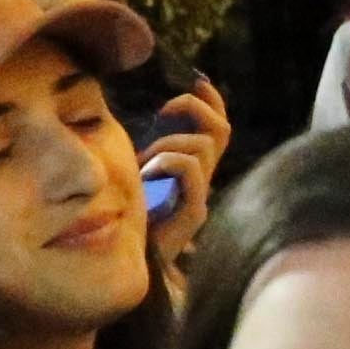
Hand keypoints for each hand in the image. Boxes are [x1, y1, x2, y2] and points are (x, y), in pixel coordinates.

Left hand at [139, 72, 230, 262]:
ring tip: (144, 160)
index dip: (211, 100)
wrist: (133, 267)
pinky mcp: (194, 213)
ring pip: (202, 147)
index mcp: (191, 168)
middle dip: (196, 108)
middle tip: (164, 110)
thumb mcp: (134, 175)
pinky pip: (191, 172)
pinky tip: (146, 172)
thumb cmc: (128, 221)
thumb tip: (128, 119)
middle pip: (221, 131)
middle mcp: (201, 179)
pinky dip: (168, 162)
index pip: (215, 127)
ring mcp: (200, 195)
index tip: (196, 81)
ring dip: (169, 144)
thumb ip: (140, 152)